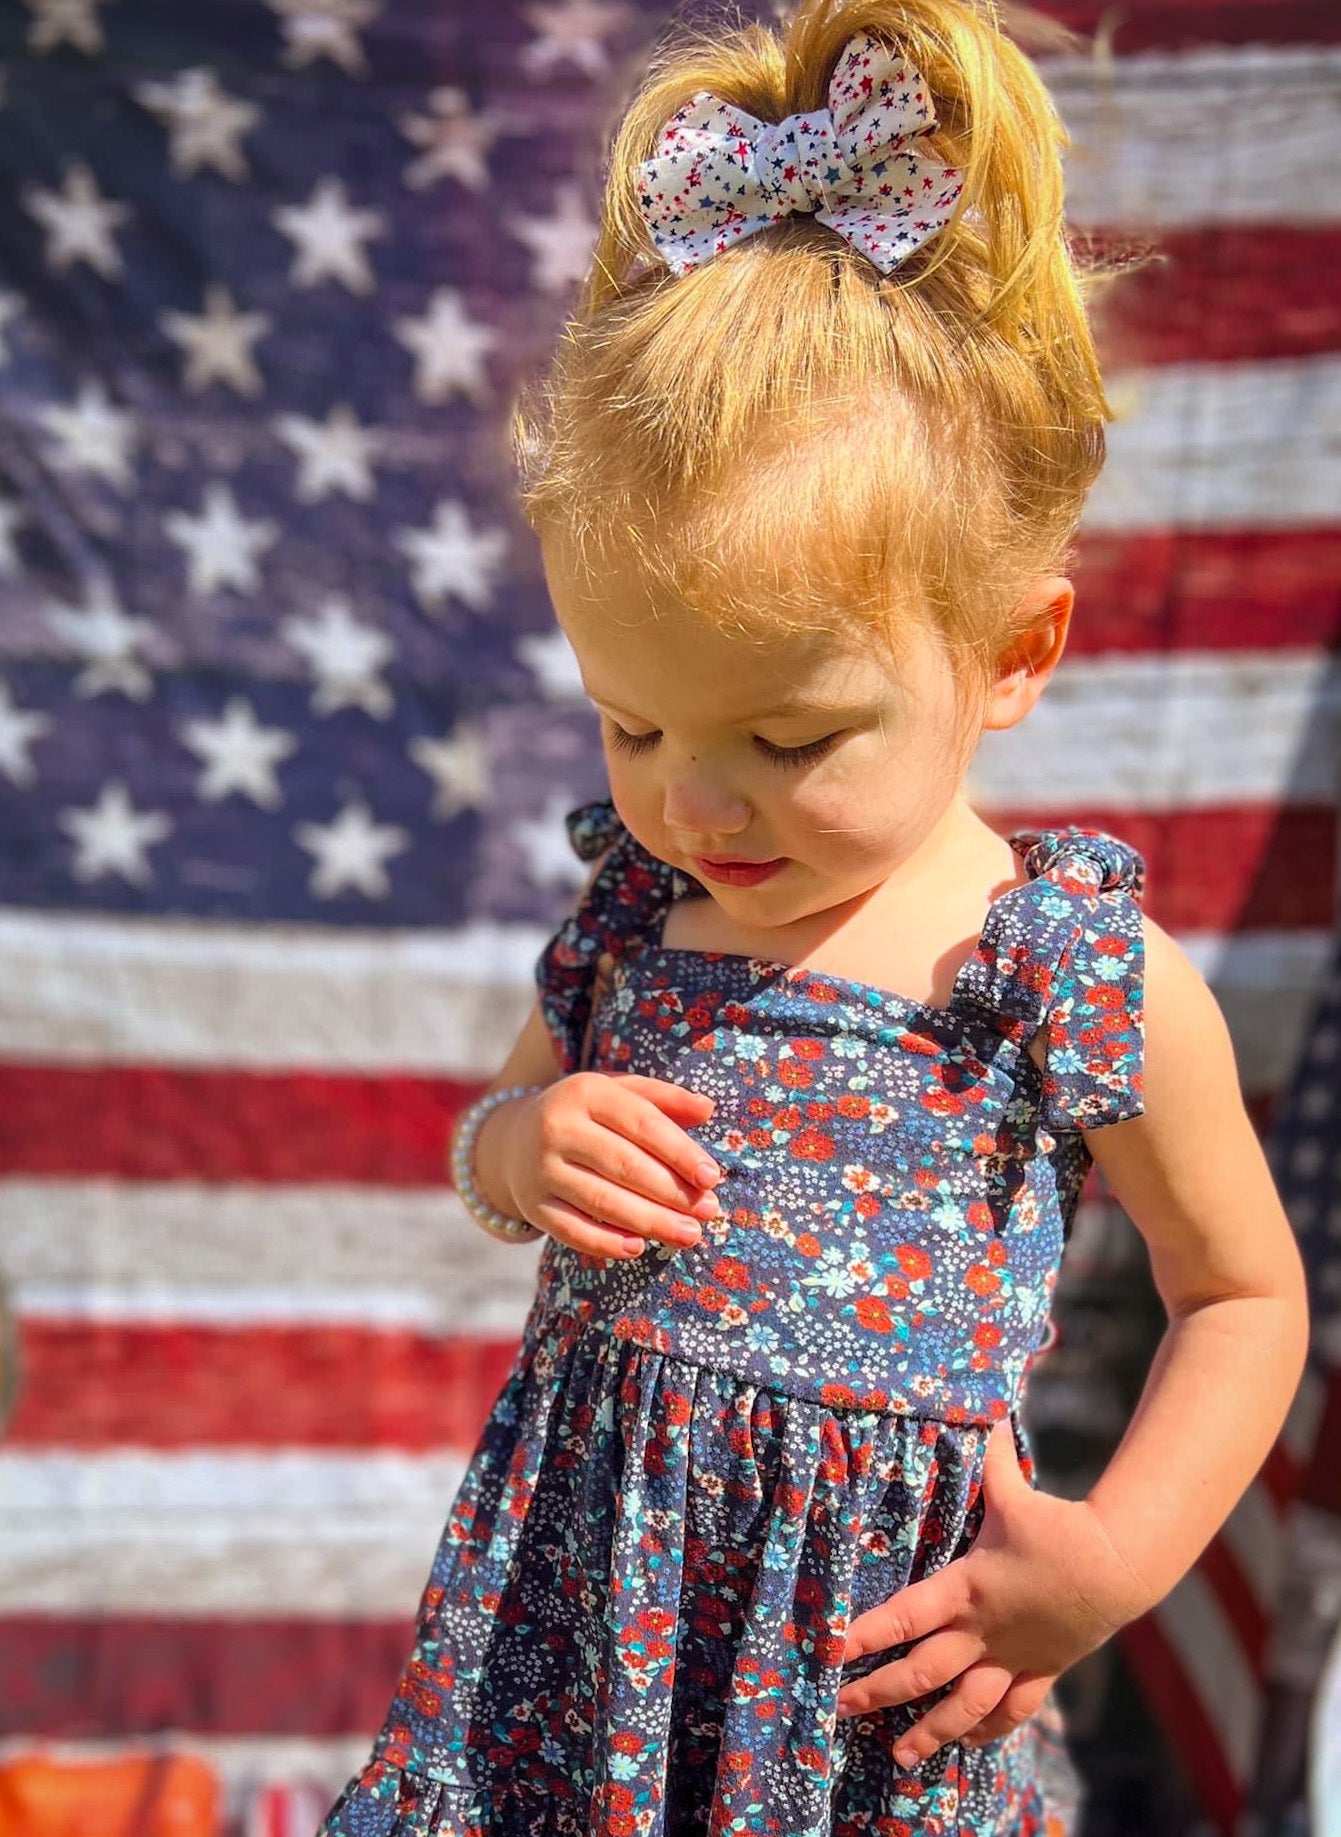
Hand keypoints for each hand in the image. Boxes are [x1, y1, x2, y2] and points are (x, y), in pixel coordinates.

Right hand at [508, 1068, 723, 1260]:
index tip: (712, 1177)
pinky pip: (572, 1230)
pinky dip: (605, 1243)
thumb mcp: (619, 1092)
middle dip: (672, 1193)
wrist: (515, 1139)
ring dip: (651, 1222)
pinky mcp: (532, 1205)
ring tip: (689, 1235)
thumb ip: (664, 1099)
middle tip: (709, 1211)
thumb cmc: (587, 1115)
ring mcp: (541, 1169)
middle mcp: (557, 1128)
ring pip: (602, 1201)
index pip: (642, 1123)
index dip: (680, 1152)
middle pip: (625, 1166)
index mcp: (586, 1092)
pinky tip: (638, 1248)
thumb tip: (708, 1110)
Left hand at [834, 1418, 1149, 1766]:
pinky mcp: (1040, 1670)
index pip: (902, 1617)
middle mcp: (982, 1632)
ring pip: (962, 1708)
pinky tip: (966, 1745)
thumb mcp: (1013, 1490)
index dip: (863, 1636)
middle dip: (876, 1692)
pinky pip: (1010, 1710)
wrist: (1118, 1566)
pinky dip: (986, 1729)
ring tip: (896, 1757)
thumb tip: (981, 1413)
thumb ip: (989, 1459)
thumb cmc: (1058, 1525)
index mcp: (966, 1589)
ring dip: (929, 1733)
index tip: (829, 1651)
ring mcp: (1011, 1657)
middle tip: (839, 1710)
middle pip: (920, 1673)